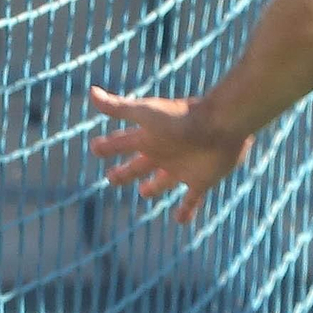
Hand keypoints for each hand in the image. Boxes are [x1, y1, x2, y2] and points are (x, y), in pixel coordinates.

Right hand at [88, 86, 252, 224]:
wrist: (221, 124)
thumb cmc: (182, 118)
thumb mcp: (146, 113)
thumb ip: (119, 107)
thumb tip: (91, 92)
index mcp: (149, 138)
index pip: (122, 143)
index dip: (108, 147)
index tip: (95, 148)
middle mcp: (164, 153)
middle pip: (138, 165)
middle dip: (125, 171)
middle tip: (111, 178)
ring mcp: (182, 167)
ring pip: (162, 181)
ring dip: (153, 187)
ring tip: (144, 192)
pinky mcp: (201, 180)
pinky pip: (191, 199)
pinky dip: (186, 210)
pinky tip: (180, 220)